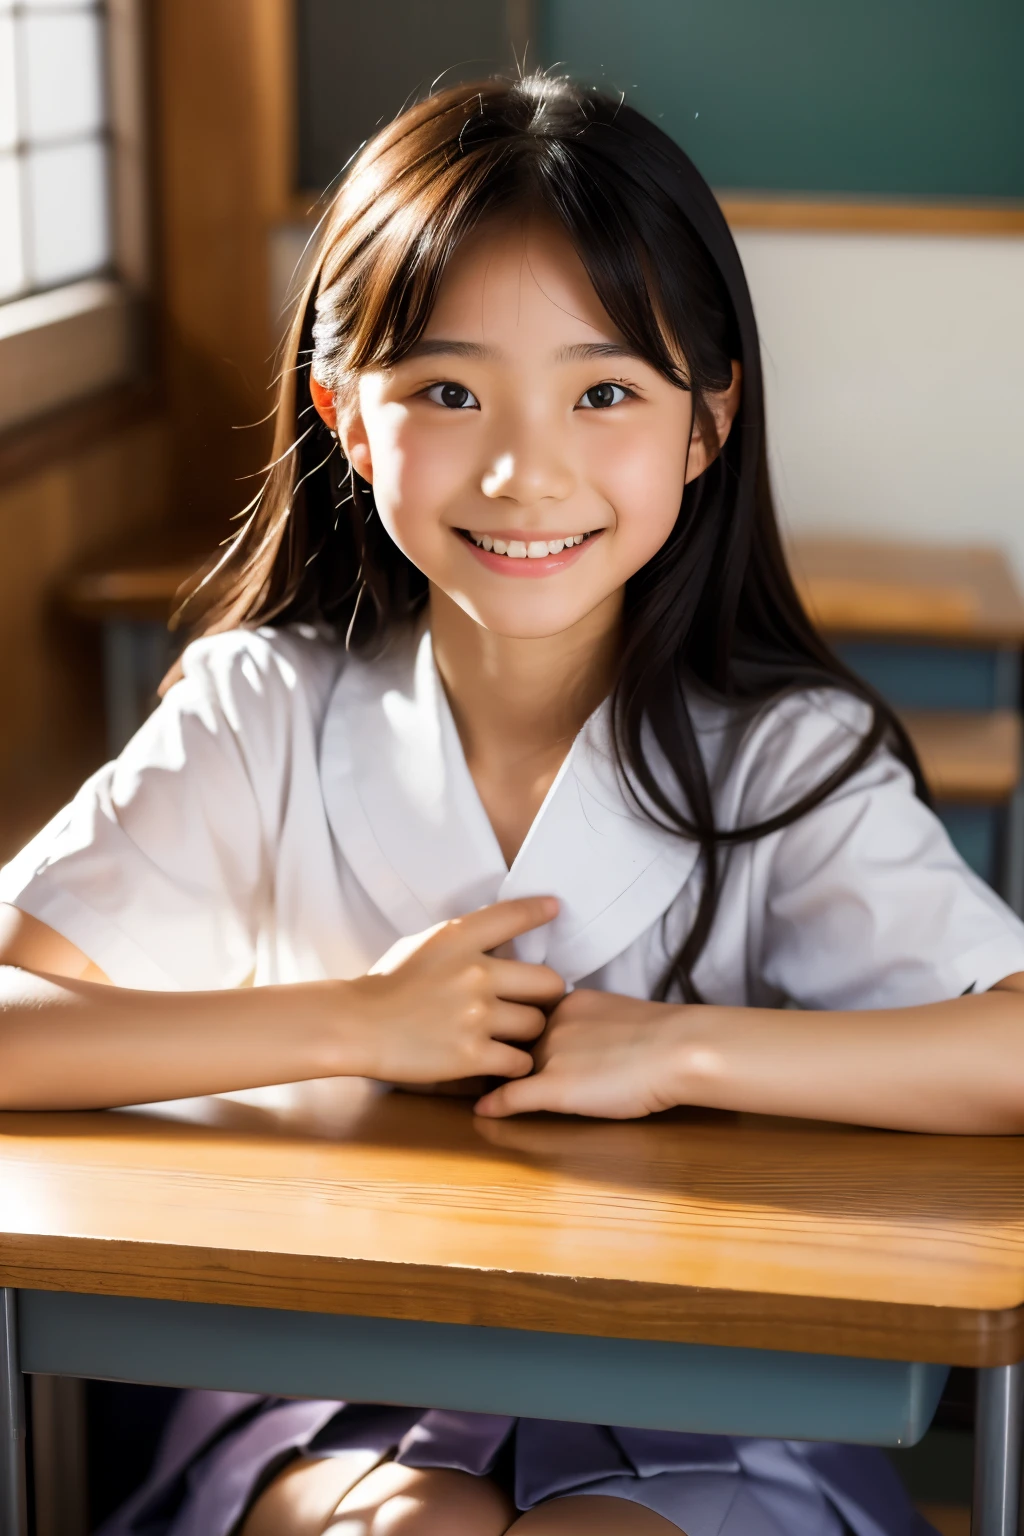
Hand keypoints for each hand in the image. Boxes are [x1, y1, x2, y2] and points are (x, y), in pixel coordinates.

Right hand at [343, 897, 563, 1084]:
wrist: (355, 1025)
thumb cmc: (385, 985)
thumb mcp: (424, 944)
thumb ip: (465, 941)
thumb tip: (503, 941)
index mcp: (459, 939)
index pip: (514, 916)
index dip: (540, 910)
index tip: (554, 909)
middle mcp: (475, 973)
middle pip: (548, 982)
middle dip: (545, 994)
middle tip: (534, 1002)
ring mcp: (476, 1016)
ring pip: (537, 1024)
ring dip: (529, 1032)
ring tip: (513, 1036)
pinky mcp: (472, 1055)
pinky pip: (519, 1061)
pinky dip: (515, 1064)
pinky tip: (502, 1060)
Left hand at [474, 988, 688, 1118]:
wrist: (679, 1049)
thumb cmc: (664, 1035)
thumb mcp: (619, 1016)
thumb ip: (593, 1021)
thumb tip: (589, 1036)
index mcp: (568, 1004)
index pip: (526, 1014)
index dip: (509, 1026)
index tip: (490, 1030)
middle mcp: (551, 1025)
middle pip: (507, 1037)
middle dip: (487, 1045)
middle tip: (462, 1050)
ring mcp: (551, 1056)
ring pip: (503, 1064)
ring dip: (485, 1073)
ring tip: (461, 1080)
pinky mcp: (556, 1088)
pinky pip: (512, 1096)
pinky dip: (495, 1105)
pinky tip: (482, 1113)